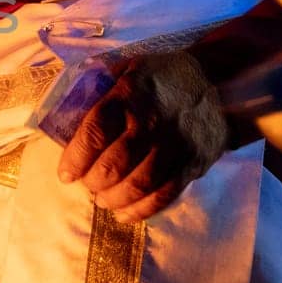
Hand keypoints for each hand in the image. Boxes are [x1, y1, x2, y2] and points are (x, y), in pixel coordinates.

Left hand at [57, 51, 227, 223]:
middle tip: (87, 185)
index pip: (94, 132)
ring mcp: (174, 146)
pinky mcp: (192, 164)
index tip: (65, 174)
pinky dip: (141, 210)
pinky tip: (124, 214)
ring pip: (138, 184)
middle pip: (114, 164)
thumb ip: (98, 87)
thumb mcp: (127, 68)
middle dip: (93, 182)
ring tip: (103, 200)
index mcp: (128, 96)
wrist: (218, 82)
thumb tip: (64, 110)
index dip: (75, 159)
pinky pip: (164, 195)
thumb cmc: (161, 77)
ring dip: (113, 199)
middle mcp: (151, 123)